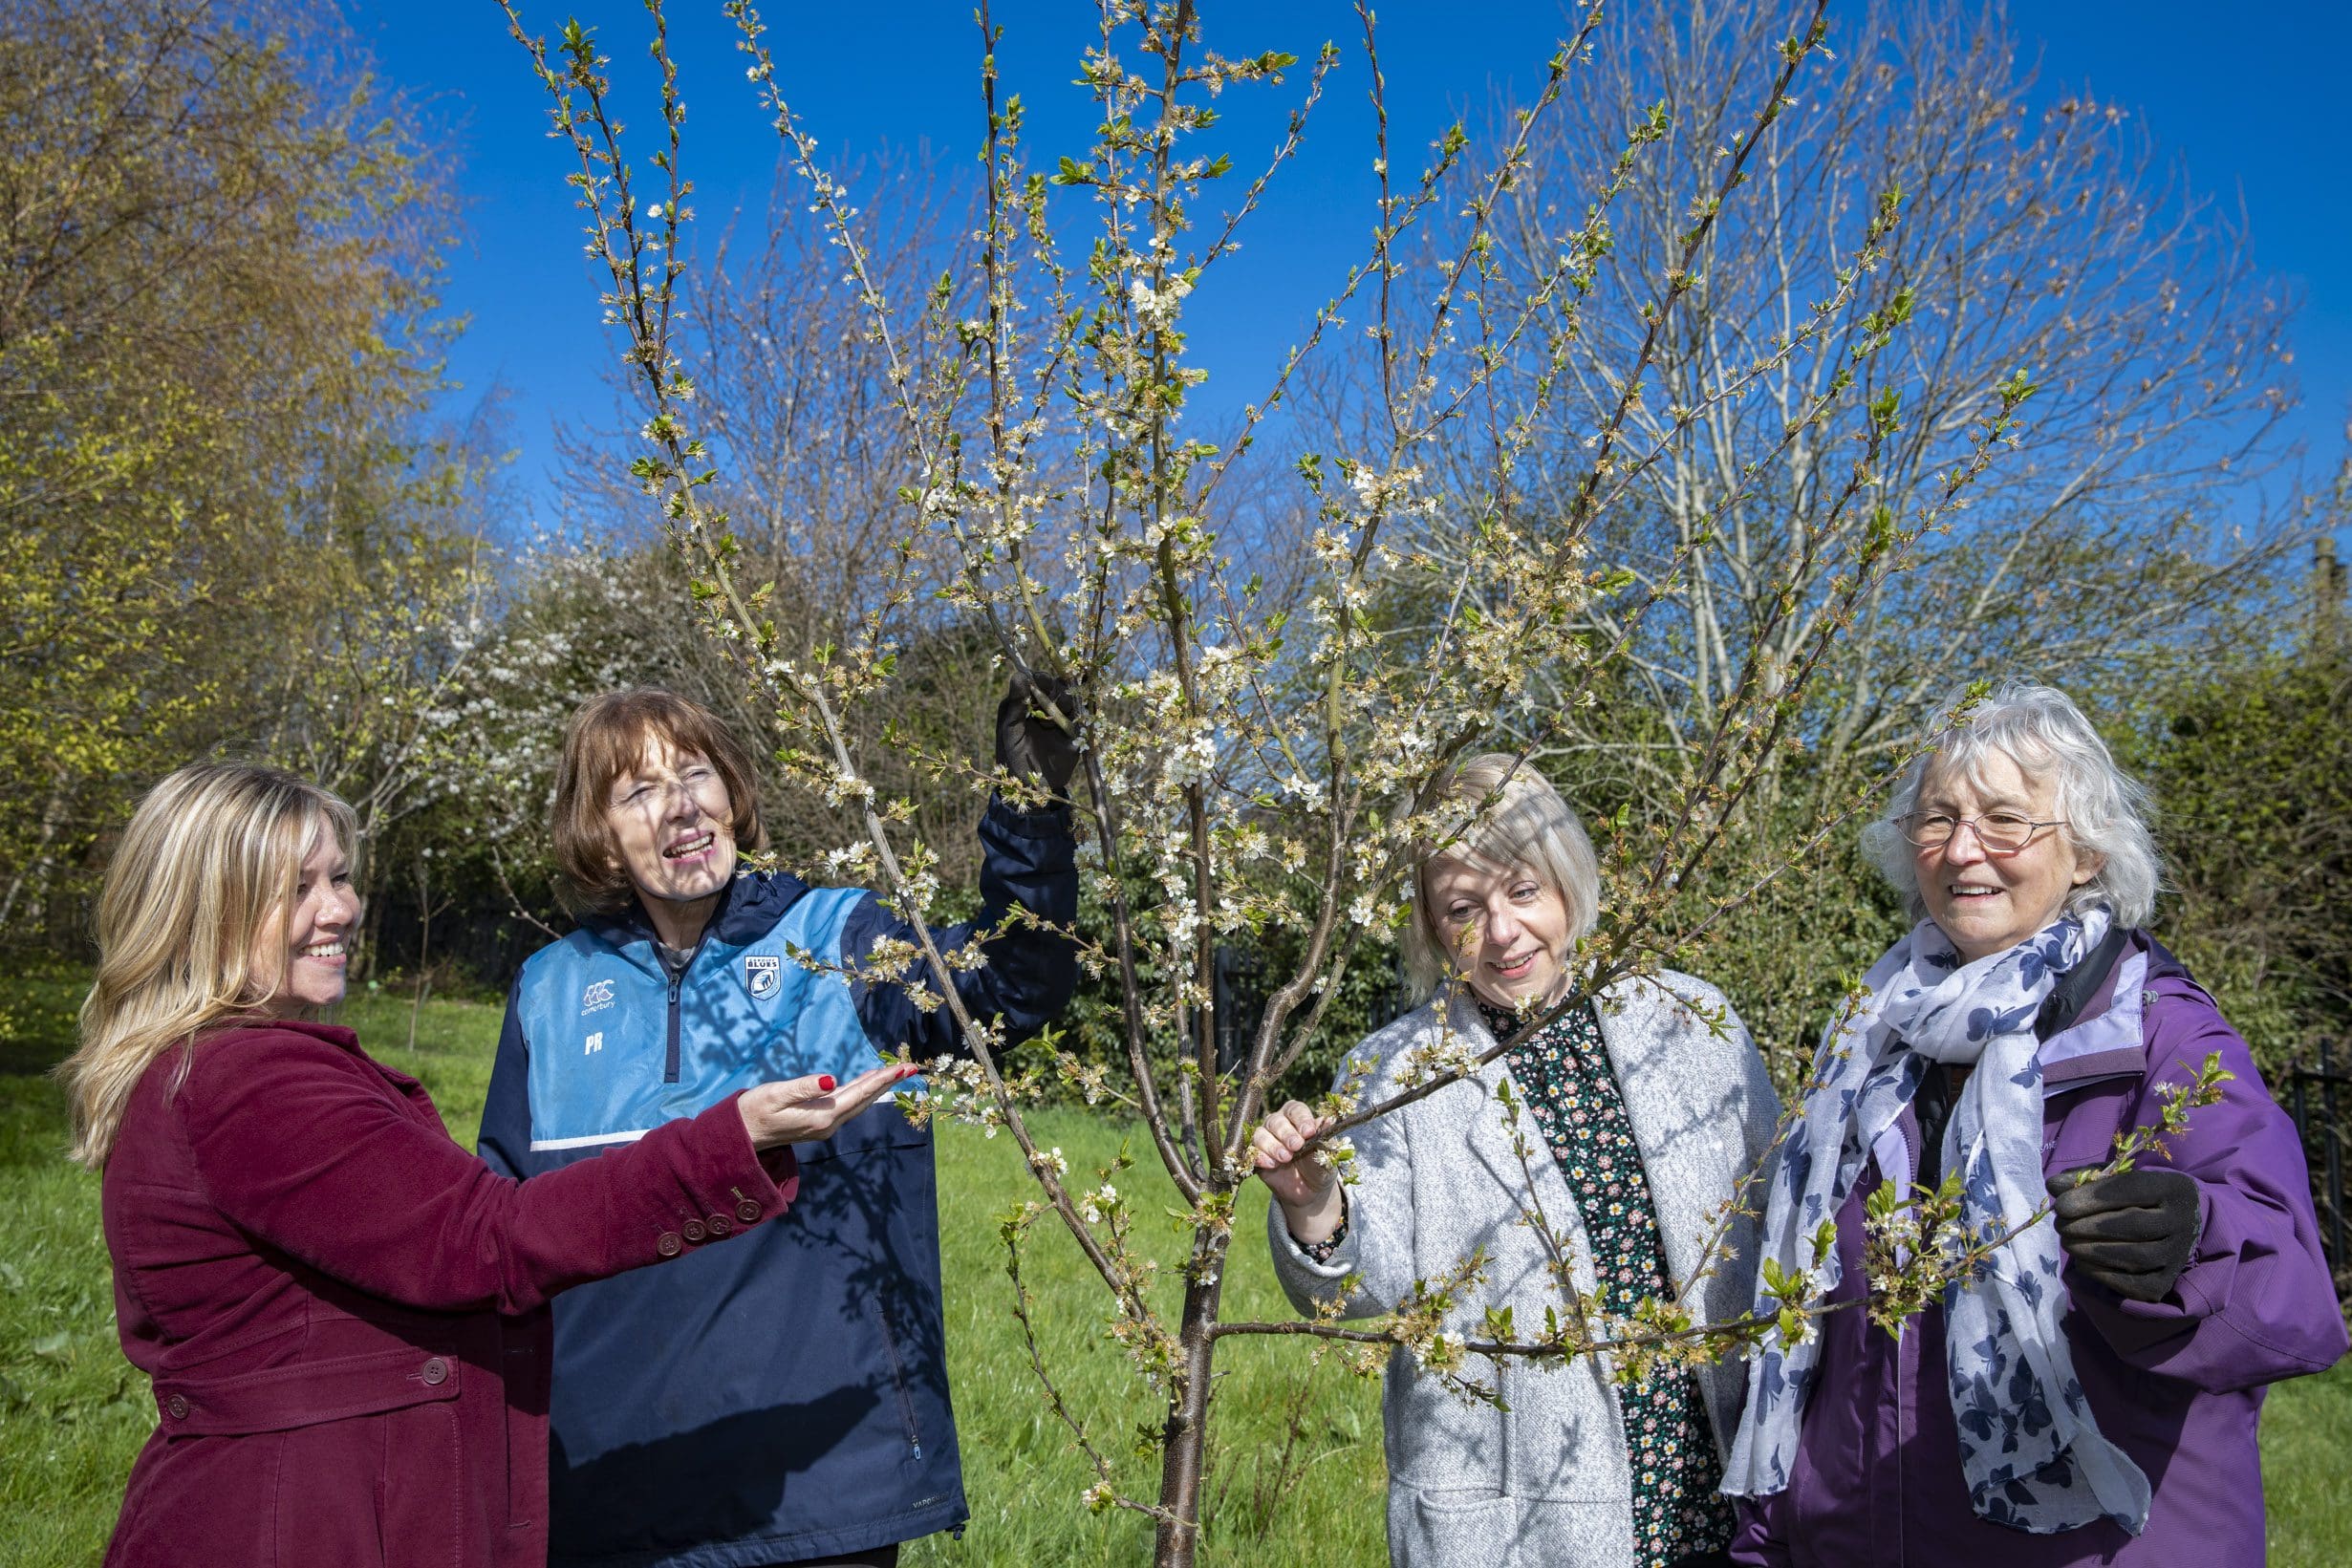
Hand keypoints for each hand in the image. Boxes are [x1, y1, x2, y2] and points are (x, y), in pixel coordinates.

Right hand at [737, 1063, 916, 1150]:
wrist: (740, 1137)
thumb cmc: (753, 1111)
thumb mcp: (775, 1094)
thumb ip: (804, 1087)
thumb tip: (832, 1079)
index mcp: (821, 1116)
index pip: (860, 1094)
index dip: (883, 1080)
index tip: (904, 1069)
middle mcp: (828, 1124)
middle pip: (865, 1100)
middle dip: (888, 1083)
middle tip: (911, 1068)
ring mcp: (824, 1126)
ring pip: (858, 1103)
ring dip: (876, 1088)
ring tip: (895, 1073)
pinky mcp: (818, 1123)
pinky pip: (847, 1105)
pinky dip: (861, 1092)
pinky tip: (866, 1083)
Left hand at [994, 672, 1081, 799]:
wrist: (1032, 786)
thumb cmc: (1013, 758)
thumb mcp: (1011, 730)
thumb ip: (1015, 704)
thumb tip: (1019, 675)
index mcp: (1022, 704)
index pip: (1033, 680)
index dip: (1039, 678)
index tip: (1041, 684)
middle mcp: (1041, 707)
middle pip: (1054, 684)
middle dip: (1054, 688)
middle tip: (1050, 701)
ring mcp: (1059, 717)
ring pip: (1068, 695)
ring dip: (1064, 702)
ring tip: (1052, 723)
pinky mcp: (1074, 728)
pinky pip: (1082, 712)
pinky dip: (1080, 711)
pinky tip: (1070, 722)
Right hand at [1250, 1100, 1342, 1242]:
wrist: (1310, 1190)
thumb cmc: (1319, 1166)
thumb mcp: (1326, 1155)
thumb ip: (1324, 1138)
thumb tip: (1330, 1120)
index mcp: (1298, 1118)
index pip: (1296, 1110)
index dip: (1301, 1119)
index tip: (1309, 1132)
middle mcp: (1279, 1124)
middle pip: (1276, 1120)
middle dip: (1286, 1133)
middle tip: (1296, 1146)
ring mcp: (1266, 1139)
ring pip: (1261, 1134)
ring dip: (1272, 1145)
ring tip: (1285, 1158)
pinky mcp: (1257, 1156)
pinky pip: (1251, 1151)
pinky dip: (1260, 1156)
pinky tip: (1271, 1164)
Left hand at [2046, 1166, 2201, 1302]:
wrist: (2174, 1227)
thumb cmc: (2136, 1197)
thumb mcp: (2116, 1180)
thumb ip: (2085, 1178)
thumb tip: (2054, 1186)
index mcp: (2173, 1187)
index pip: (2132, 1189)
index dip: (2093, 1198)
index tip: (2061, 1206)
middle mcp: (2183, 1222)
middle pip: (2133, 1226)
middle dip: (2088, 1227)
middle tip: (2060, 1225)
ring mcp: (2178, 1256)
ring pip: (2135, 1257)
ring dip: (2091, 1251)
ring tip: (2067, 1243)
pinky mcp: (2166, 1283)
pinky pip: (2133, 1284)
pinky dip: (2101, 1274)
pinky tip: (2082, 1262)